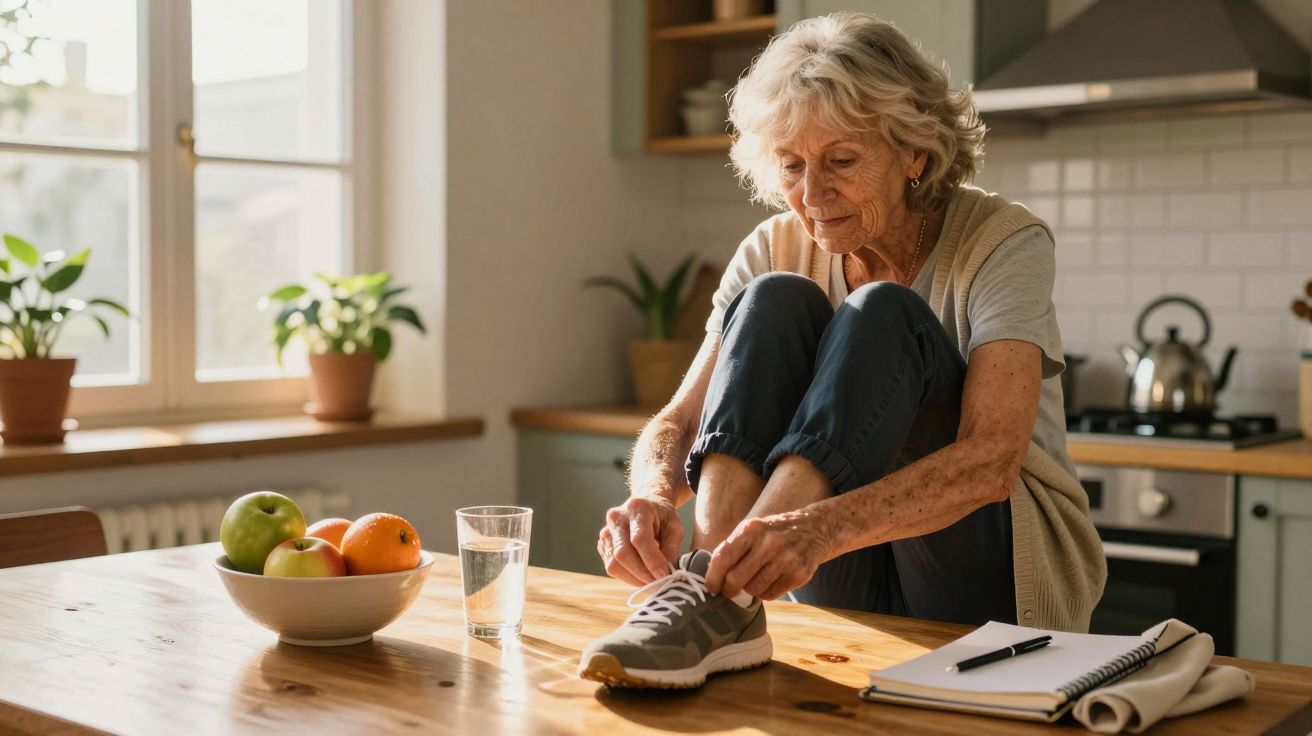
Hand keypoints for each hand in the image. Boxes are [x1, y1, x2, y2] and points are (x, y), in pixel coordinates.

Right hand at [597, 495, 684, 585]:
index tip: (665, 574)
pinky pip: (611, 567)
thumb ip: (672, 547)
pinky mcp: (602, 544)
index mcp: (637, 508)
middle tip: (659, 582)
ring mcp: (605, 531)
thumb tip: (666, 571)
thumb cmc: (662, 515)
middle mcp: (616, 518)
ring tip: (651, 581)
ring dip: (634, 578)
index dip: (652, 560)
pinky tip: (641, 575)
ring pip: (614, 564)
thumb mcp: (675, 526)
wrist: (645, 505)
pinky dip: (627, 576)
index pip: (640, 539)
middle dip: (643, 574)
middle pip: (623, 554)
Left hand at [705, 508, 833, 600]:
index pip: (723, 557)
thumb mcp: (753, 529)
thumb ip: (733, 547)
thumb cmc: (774, 532)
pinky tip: (770, 581)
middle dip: (728, 590)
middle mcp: (769, 543)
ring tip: (755, 579)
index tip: (711, 587)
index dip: (713, 576)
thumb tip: (710, 575)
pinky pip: (770, 595)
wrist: (814, 529)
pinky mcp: (798, 574)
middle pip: (736, 579)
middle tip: (729, 591)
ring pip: (753, 590)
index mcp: (752, 529)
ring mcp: (785, 559)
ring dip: (749, 590)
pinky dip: (765, 593)